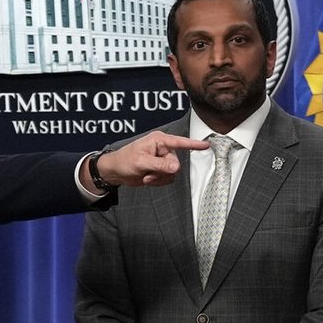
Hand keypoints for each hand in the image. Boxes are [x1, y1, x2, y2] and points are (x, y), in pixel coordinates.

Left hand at [84, 132, 208, 189]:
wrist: (116, 171)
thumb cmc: (124, 161)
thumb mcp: (142, 162)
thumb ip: (160, 164)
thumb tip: (177, 167)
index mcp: (158, 140)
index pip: (180, 142)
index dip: (194, 144)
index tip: (206, 145)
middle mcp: (162, 149)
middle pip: (175, 163)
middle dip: (162, 172)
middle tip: (148, 173)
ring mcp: (162, 160)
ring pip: (172, 173)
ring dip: (159, 178)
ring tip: (146, 176)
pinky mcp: (160, 169)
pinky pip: (168, 178)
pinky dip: (158, 182)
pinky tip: (148, 179)